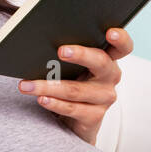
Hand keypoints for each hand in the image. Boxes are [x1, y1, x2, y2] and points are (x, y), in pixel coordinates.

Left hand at [18, 27, 132, 145]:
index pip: (122, 47)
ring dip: (48, 86)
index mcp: (109, 59)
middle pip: (100, 62)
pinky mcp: (94, 116)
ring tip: (28, 84)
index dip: (120, 39)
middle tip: (61, 51)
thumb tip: (41, 42)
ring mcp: (104, 98)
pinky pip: (72, 108)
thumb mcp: (74, 66)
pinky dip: (54, 103)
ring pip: (76, 89)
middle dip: (81, 54)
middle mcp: (110, 77)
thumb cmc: (73, 81)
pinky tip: (41, 98)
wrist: (75, 118)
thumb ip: (69, 53)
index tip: (110, 32)